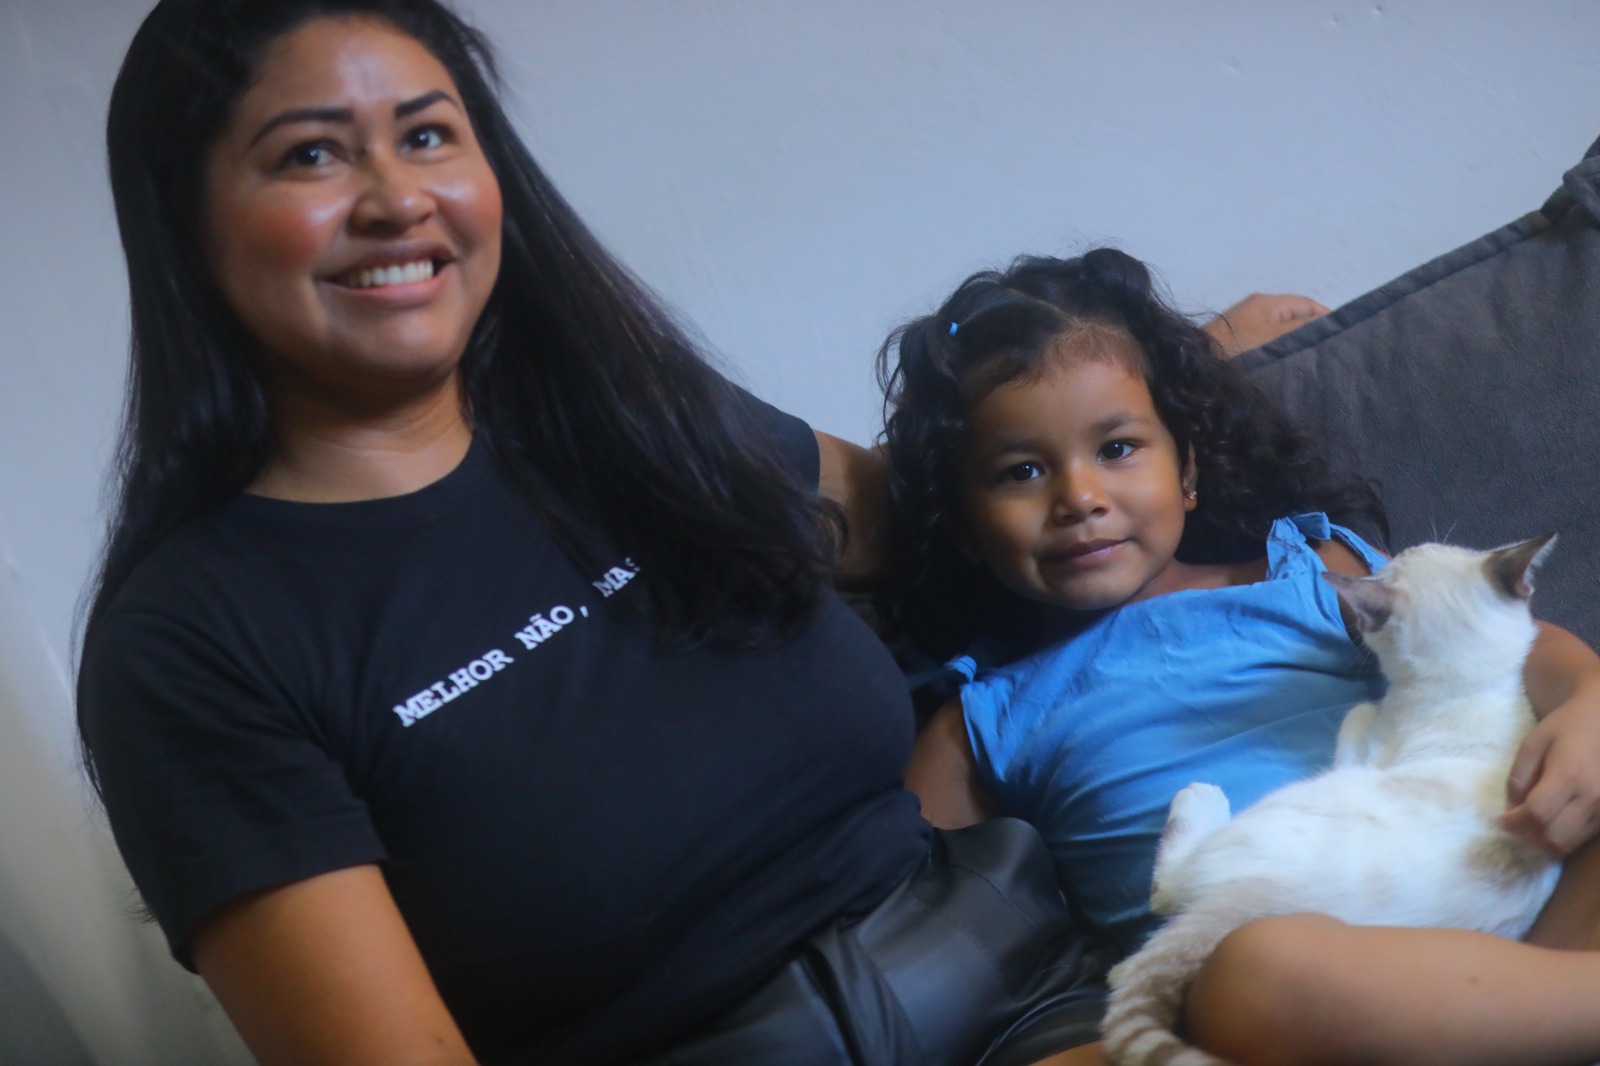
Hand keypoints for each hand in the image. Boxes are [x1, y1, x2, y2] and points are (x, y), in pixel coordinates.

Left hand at [1203, 293, 1329, 356]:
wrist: (1195, 365)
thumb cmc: (1237, 347)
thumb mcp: (1274, 337)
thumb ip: (1301, 328)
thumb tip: (1325, 324)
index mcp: (1267, 301)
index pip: (1307, 304)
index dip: (1326, 318)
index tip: (1342, 337)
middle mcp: (1257, 308)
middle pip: (1294, 316)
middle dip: (1312, 330)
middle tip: (1328, 351)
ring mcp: (1246, 324)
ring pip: (1281, 329)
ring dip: (1295, 341)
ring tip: (1311, 359)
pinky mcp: (1238, 340)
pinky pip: (1267, 340)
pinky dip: (1279, 348)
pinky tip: (1287, 363)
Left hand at [1502, 680, 1599, 853]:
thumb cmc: (1568, 726)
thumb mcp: (1533, 743)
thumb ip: (1518, 778)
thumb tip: (1510, 809)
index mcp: (1569, 776)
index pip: (1537, 815)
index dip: (1514, 823)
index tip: (1500, 820)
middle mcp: (1592, 797)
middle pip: (1554, 838)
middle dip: (1528, 836)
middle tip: (1515, 823)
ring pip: (1569, 843)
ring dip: (1545, 839)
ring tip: (1532, 822)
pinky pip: (1583, 837)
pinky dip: (1563, 835)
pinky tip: (1553, 819)